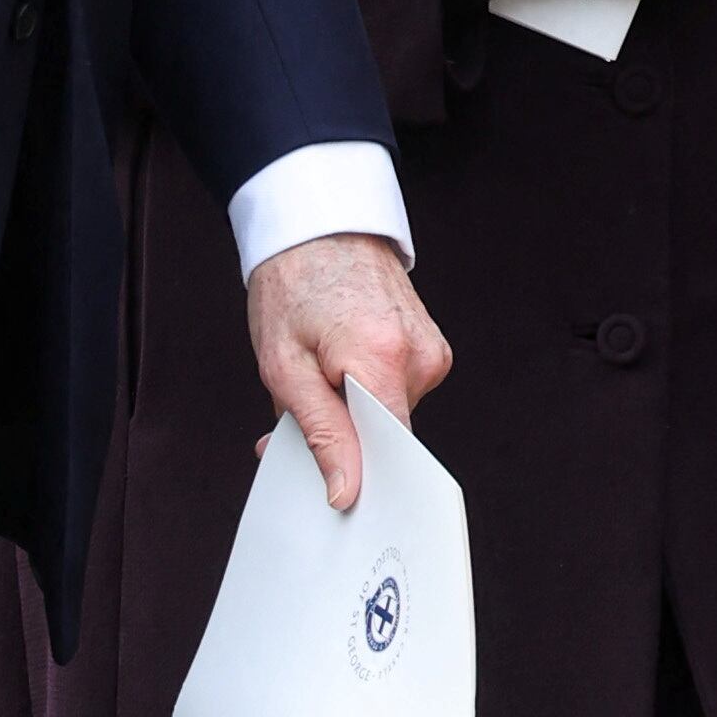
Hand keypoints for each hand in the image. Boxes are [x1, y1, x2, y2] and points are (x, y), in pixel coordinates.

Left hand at [246, 231, 452, 513]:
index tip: (332, 490)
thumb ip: (320, 433)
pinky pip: (397, 393)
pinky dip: (366, 392)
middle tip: (298, 414)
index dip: (359, 475)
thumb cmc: (293, 287)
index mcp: (383, 358)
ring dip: (351, 412)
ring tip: (320, 372)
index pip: (389, 450)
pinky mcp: (431, 349)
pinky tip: (343, 363)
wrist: (318, 226)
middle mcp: (420, 357)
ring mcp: (432, 352)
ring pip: (389, 416)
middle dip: (342, 438)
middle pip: (387, 435)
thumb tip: (345, 491)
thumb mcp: (284, 367)